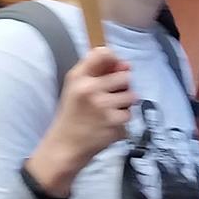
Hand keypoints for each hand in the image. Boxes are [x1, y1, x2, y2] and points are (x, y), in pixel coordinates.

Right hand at [26, 45, 134, 196]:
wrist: (66, 145)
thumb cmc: (72, 114)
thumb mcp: (75, 87)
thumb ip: (96, 71)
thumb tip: (125, 64)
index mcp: (79, 77)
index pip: (104, 54)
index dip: (114, 60)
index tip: (114, 69)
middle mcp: (90, 89)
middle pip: (125, 76)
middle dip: (122, 87)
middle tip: (109, 97)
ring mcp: (103, 108)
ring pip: (132, 96)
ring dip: (124, 104)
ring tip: (108, 111)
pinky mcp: (114, 124)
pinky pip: (130, 115)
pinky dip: (122, 120)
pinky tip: (108, 123)